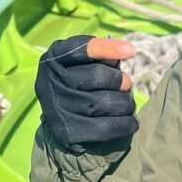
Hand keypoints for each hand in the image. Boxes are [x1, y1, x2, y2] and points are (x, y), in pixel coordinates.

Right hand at [35, 36, 137, 150]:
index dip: (107, 48)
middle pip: (98, 76)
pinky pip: (110, 127)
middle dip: (120, 81)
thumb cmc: (81, 85)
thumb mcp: (84, 64)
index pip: (80, 49)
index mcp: (54, 59)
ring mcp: (57, 110)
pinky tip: (128, 121)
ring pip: (108, 102)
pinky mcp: (68, 133)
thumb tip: (123, 52)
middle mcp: (50, 83)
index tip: (131, 50)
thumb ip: (100, 57)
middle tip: (126, 84)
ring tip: (125, 104)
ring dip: (126, 103)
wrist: (64, 123)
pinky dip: (127, 123)